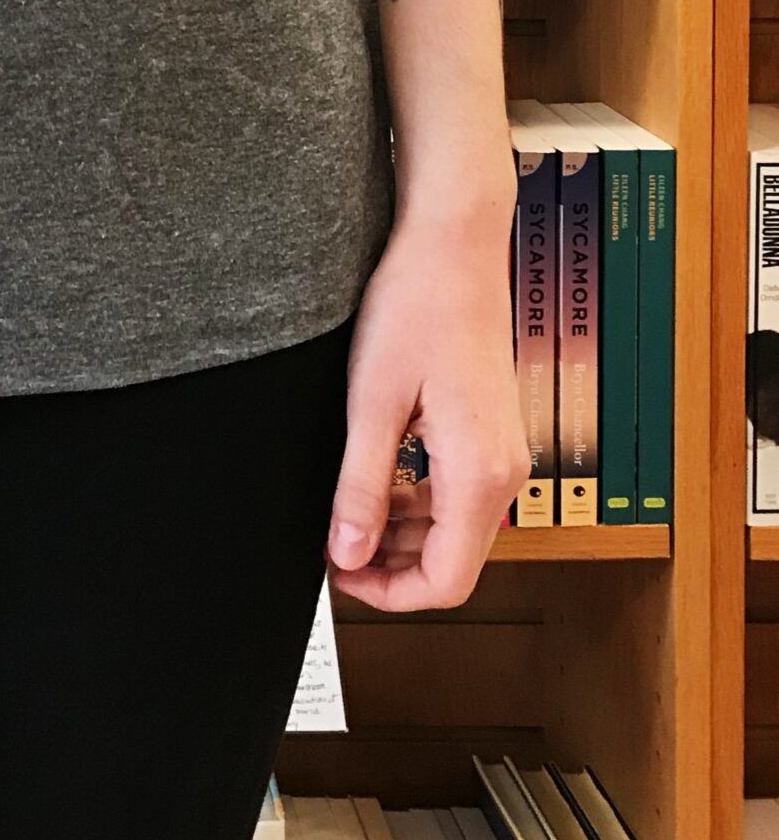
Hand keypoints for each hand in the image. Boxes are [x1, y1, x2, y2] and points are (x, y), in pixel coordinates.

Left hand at [326, 210, 528, 611]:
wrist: (453, 245)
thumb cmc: (418, 304)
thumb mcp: (372, 403)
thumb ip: (362, 485)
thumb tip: (348, 552)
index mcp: (479, 472)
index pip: (446, 580)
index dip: (391, 594)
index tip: (343, 577)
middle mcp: (503, 470)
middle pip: (454, 560)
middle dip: (392, 566)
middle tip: (336, 548)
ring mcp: (502, 450)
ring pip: (455, 528)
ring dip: (402, 534)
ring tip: (348, 514)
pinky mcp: (490, 431)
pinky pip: (457, 490)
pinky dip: (418, 500)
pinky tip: (379, 478)